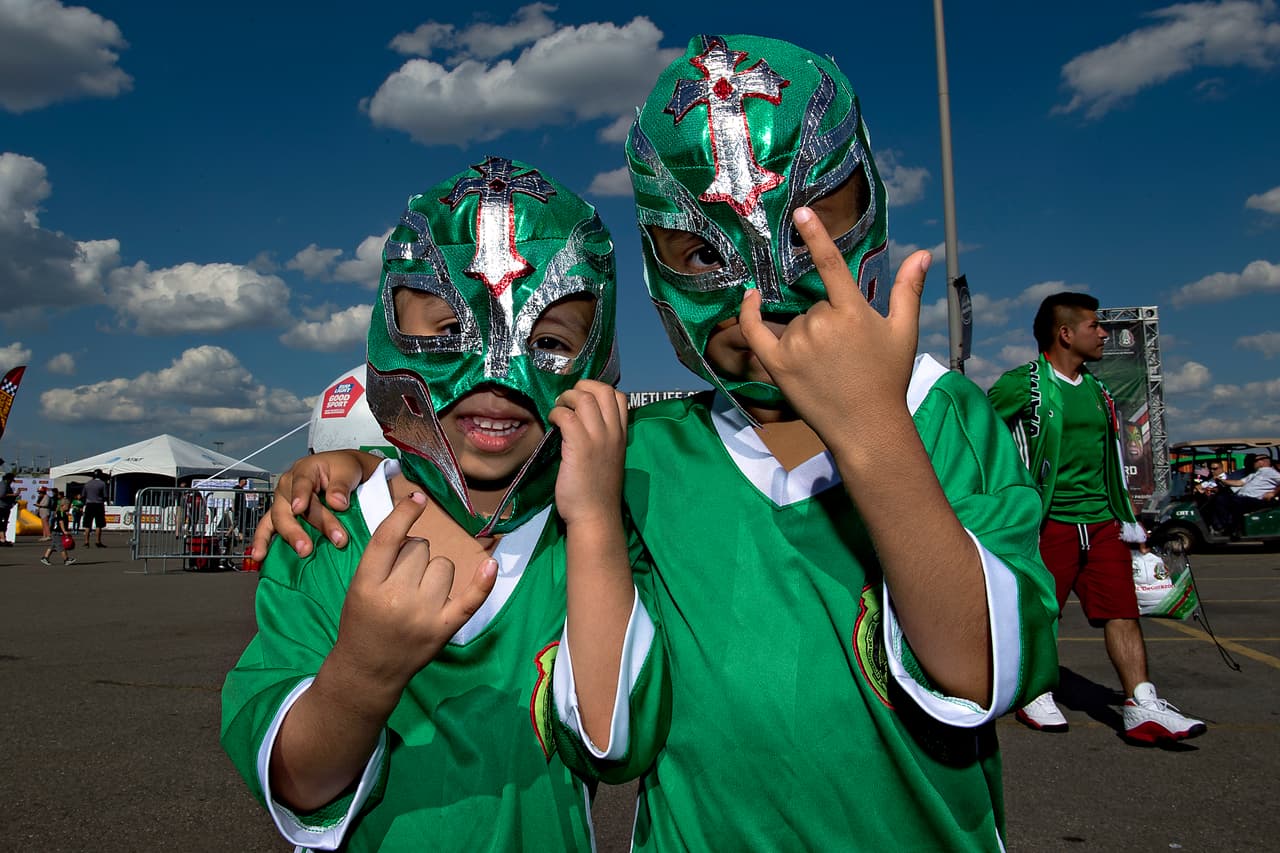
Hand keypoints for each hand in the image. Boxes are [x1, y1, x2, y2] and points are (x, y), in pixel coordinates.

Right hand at [251, 450, 381, 560]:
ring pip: (278, 520)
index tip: (300, 508)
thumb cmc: (344, 469)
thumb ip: (341, 486)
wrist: (343, 473)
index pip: (302, 482)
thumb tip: (337, 503)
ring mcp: (283, 502)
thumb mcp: (348, 469)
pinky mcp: (283, 516)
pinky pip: (268, 528)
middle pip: (288, 508)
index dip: (300, 495)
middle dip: (297, 529)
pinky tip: (261, 556)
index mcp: (305, 470)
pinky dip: (263, 542)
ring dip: (286, 538)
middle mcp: (289, 486)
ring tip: (294, 552)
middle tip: (308, 547)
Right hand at [330, 491, 497, 688]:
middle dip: (413, 556)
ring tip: (419, 594)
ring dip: (435, 572)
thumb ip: (382, 557)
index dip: (405, 513)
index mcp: (367, 585)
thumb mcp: (358, 586)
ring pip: (444, 565)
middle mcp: (396, 599)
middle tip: (401, 581)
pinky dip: (482, 583)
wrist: (368, 669)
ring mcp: (423, 615)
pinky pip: (470, 599)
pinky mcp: (444, 629)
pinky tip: (490, 566)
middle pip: (420, 548)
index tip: (417, 498)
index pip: (389, 538)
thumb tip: (413, 516)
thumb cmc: (362, 620)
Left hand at [548, 379, 627, 526]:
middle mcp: (613, 432)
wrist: (595, 515)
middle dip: (581, 387)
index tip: (582, 400)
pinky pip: (566, 416)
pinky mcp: (579, 446)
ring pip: (584, 398)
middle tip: (567, 400)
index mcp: (622, 435)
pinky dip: (556, 413)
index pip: (619, 396)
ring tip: (558, 409)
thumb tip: (581, 422)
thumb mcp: (609, 459)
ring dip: (566, 398)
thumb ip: (603, 439)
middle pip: (603, 390)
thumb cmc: (598, 491)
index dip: (598, 390)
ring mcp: (598, 438)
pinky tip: (552, 422)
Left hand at [738, 206, 931, 446]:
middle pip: (815, 304)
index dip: (816, 235)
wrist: (866, 428)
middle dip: (828, 321)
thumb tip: (924, 253)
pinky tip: (750, 297)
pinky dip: (749, 312)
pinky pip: (755, 329)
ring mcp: (796, 345)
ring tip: (827, 366)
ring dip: (806, 334)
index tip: (801, 213)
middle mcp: (821, 325)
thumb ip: (908, 290)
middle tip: (845, 354)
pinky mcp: (776, 365)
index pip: (830, 264)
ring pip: (794, 321)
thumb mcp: (903, 333)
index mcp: (853, 312)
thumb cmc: (888, 380)